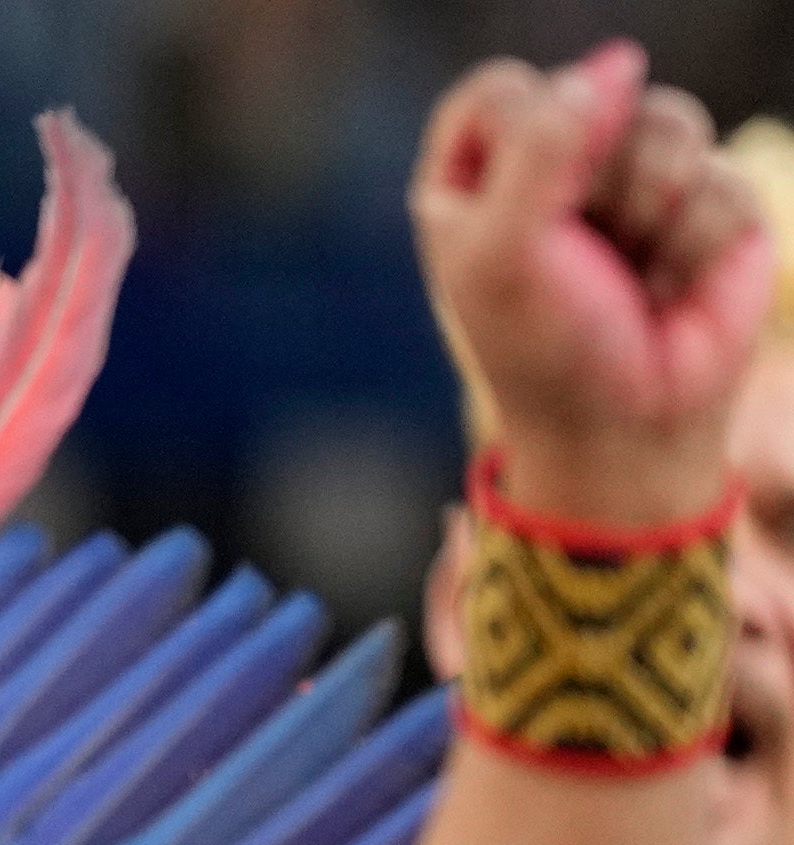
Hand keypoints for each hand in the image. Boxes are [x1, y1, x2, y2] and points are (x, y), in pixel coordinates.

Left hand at [419, 45, 763, 532]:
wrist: (630, 425)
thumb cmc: (545, 348)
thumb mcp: (504, 252)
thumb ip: (540, 144)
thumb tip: (616, 63)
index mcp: (479, 182)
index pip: (501, 91)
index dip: (525, 130)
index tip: (527, 202)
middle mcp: (557, 170)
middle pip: (594, 91)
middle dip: (593, 169)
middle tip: (579, 248)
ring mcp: (636, 182)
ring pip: (667, 117)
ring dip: (651, 197)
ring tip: (631, 264)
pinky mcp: (709, 202)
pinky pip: (721, 174)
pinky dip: (699, 233)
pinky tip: (678, 281)